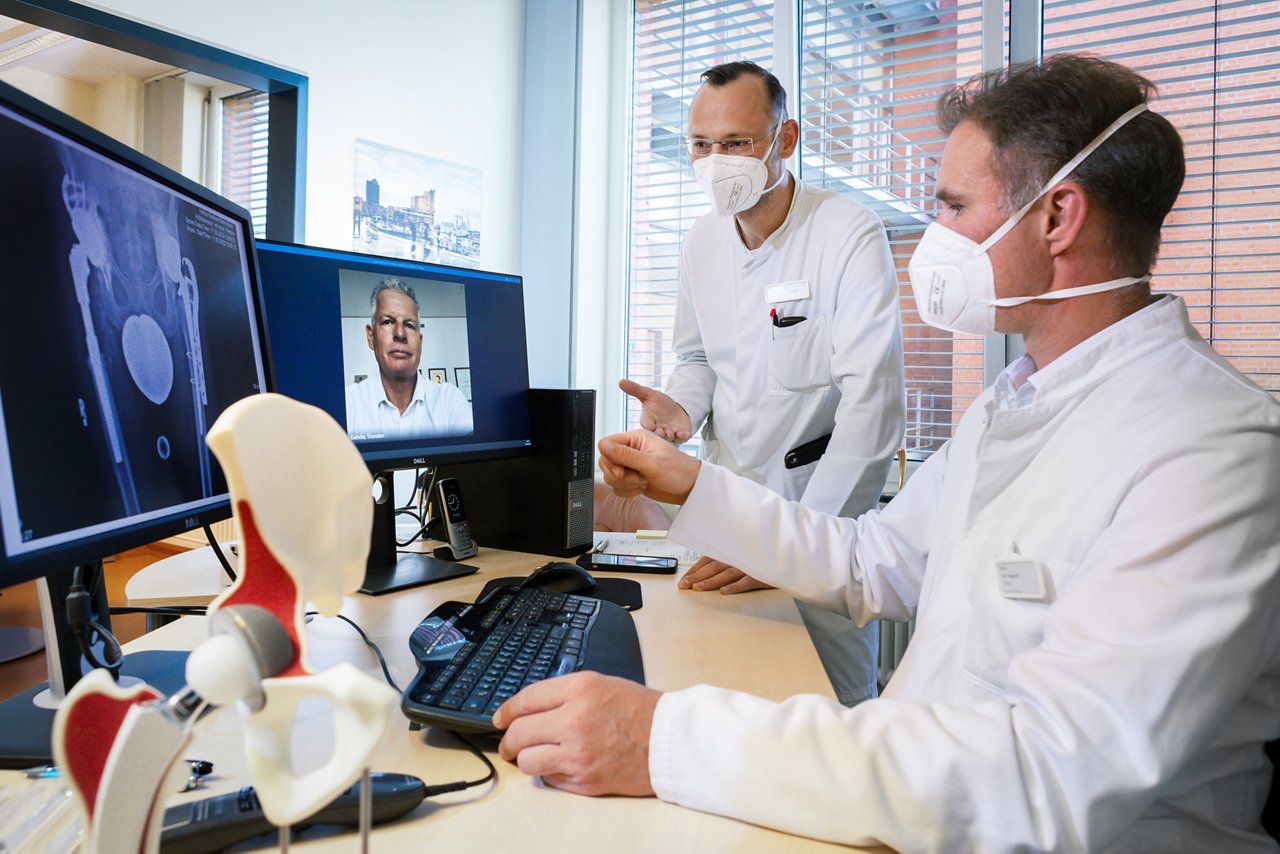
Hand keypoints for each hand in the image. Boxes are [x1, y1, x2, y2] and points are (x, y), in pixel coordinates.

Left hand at [494, 671, 659, 796]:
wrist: (670, 741)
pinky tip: (561, 764)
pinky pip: (550, 779)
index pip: (525, 700)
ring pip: (528, 761)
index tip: (499, 718)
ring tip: (533, 756)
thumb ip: (564, 693)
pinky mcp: (585, 780)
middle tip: (509, 743)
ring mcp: (578, 754)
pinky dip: (550, 773)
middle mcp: (575, 721)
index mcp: (580, 690)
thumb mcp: (602, 684)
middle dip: (508, 740)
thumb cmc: (640, 710)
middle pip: (519, 733)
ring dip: (526, 759)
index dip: (506, 711)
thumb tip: (529, 707)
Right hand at [598, 429, 700, 503]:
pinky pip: (618, 487)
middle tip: (636, 478)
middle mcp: (632, 450)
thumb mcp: (651, 462)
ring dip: (625, 484)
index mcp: (636, 439)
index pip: (607, 444)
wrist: (690, 488)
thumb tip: (603, 445)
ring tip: (643, 481)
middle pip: (606, 462)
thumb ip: (626, 454)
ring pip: (611, 476)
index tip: (621, 471)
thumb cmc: (678, 471)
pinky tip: (643, 487)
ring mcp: (631, 465)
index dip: (610, 459)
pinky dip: (628, 491)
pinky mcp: (632, 478)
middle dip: (618, 475)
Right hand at [619, 379, 692, 442]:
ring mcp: (669, 433)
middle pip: (657, 433)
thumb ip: (635, 390)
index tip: (650, 425)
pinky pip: (682, 438)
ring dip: (670, 436)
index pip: (646, 423)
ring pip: (669, 437)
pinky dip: (683, 436)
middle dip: (659, 433)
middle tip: (661, 431)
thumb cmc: (659, 404)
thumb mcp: (648, 394)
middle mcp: (657, 429)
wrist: (675, 410)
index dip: (648, 424)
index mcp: (648, 420)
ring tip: (671, 433)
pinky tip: (685, 434)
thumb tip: (620, 381)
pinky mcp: (680, 434)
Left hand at [678, 556, 773, 593]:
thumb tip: (705, 571)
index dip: (695, 569)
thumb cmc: (762, 558)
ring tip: (698, 588)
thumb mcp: (742, 555)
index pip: (708, 559)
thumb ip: (726, 560)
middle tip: (684, 586)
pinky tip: (724, 592)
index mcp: (731, 551)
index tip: (684, 579)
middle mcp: (738, 557)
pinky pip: (746, 582)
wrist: (786, 557)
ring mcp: (749, 566)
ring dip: (710, 581)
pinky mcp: (761, 575)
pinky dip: (734, 587)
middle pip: (713, 567)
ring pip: (726, 574)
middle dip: (697, 576)